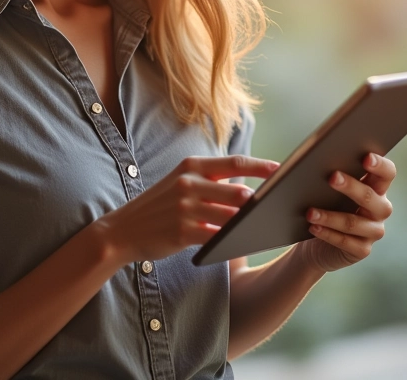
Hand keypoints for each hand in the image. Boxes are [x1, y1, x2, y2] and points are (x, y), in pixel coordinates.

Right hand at [96, 155, 279, 264]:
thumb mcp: (180, 183)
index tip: (283, 171)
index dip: (262, 167)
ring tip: (265, 228)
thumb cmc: (159, 207)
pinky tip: (242, 243)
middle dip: (261, 203)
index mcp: (191, 166)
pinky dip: (232, 241)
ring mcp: (185, 208)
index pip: (234, 163)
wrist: (123, 229)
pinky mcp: (183, 232)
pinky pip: (218, 237)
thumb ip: (210, 182)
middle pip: (239, 192)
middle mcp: (189, 183)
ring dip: (249, 225)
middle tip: (279, 208)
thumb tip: (248, 191)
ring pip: (231, 217)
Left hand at [296, 153, 395, 272]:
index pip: (386, 173)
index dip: (380, 165)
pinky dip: (328, 234)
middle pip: (371, 196)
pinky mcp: (362, 249)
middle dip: (351, 186)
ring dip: (330, 216)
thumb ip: (311, 173)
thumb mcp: (317, 186)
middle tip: (332, 177)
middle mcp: (379, 209)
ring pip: (354, 222)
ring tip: (310, 212)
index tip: (366, 157)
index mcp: (374, 187)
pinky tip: (313, 227)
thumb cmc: (321, 203)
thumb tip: (284, 165)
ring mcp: (373, 231)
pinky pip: (346, 242)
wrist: (316, 241)